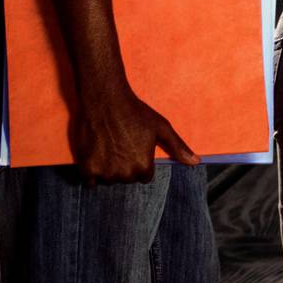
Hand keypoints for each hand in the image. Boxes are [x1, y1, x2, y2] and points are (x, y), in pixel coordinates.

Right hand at [74, 85, 197, 184]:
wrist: (106, 101)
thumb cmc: (136, 113)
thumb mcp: (161, 128)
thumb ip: (178, 148)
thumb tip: (196, 162)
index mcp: (142, 167)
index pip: (144, 177)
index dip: (141, 162)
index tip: (136, 148)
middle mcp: (124, 174)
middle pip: (127, 179)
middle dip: (126, 167)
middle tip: (123, 145)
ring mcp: (104, 173)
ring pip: (109, 180)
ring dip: (109, 170)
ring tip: (110, 148)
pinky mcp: (86, 169)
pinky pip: (90, 182)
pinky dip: (92, 173)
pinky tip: (97, 155)